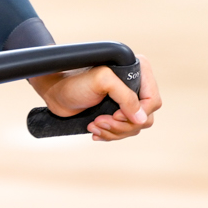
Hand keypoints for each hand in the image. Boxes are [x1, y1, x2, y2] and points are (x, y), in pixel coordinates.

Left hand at [30, 53, 158, 139]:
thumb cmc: (74, 82)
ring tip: (93, 125)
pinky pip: (124, 132)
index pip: (152, 100)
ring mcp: (127, 102)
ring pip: (135, 128)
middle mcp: (136, 87)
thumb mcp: (102, 82)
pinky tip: (95, 131)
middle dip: (122, 124)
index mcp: (137, 72)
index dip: (137, 112)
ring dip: (113, 131)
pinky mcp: (117, 113)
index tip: (116, 113)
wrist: (55, 92)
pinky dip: (110, 134)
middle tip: (100, 120)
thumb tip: (142, 119)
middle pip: (146, 118)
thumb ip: (126, 97)